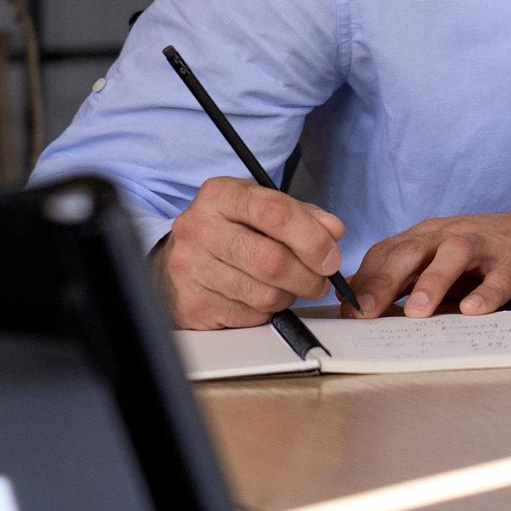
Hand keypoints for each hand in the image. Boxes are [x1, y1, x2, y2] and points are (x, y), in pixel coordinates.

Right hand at [154, 175, 346, 329]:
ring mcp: (191, 269)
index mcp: (220, 195)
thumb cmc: (228, 230)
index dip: (313, 238)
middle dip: (309, 275)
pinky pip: (250, 316)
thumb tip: (333, 231)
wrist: (177, 261)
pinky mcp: (193, 306)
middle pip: (272, 260)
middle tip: (322, 279)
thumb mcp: (260, 207)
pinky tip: (261, 297)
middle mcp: (199, 229)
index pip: (276, 212)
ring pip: (265, 293)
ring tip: (291, 286)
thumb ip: (302, 215)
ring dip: (290, 295)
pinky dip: (268, 311)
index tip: (331, 256)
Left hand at [345, 211, 510, 318]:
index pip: (388, 253)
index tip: (345, 312)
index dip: (364, 281)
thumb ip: (413, 284)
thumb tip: (369, 313)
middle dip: (384, 282)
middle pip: (412, 251)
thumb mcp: (445, 267)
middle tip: (364, 314)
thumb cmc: (489, 257)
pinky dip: (486, 292)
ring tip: (415, 313)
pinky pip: (499, 276)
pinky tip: (474, 311)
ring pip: (453, 254)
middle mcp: (451, 236)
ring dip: (432, 282)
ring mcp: (484, 245)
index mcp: (428, 237)